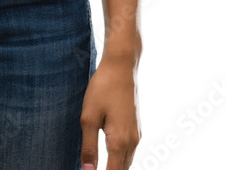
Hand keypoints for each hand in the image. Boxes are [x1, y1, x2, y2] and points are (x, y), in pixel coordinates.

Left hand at [80, 54, 141, 169]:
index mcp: (119, 142)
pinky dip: (119, 159)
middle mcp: (132, 142)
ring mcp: (136, 135)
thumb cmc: (103, 88)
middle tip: (91, 168)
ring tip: (99, 164)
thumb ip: (89, 147)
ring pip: (126, 162)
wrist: (121, 66)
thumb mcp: (89, 117)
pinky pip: (129, 152)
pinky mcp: (136, 128)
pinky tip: (109, 155)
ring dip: (115, 167)